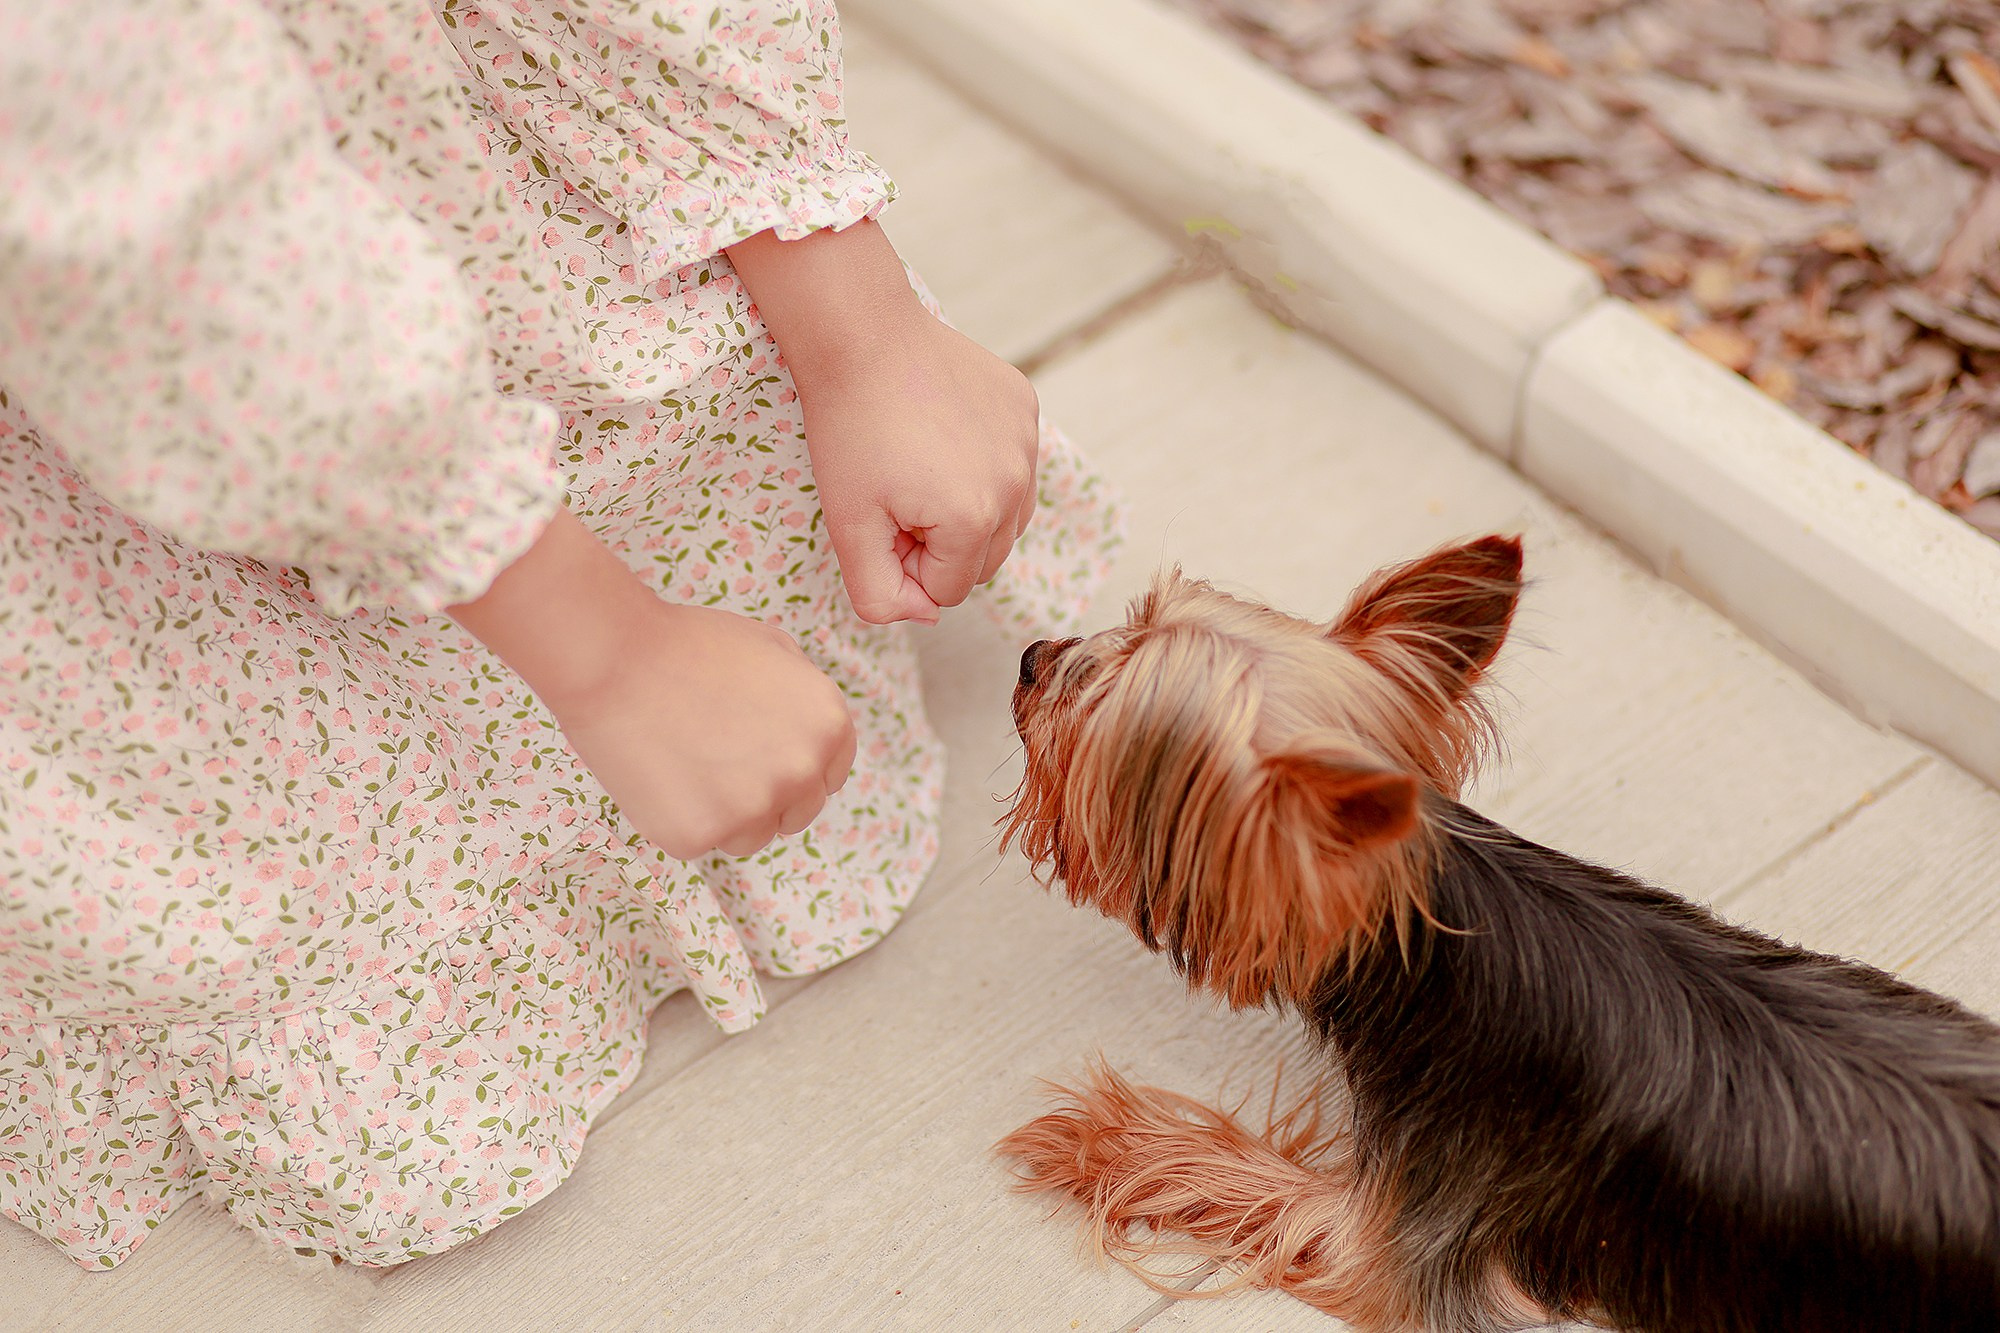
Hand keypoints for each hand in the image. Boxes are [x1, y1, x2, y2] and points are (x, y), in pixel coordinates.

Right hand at [553, 601, 856, 859]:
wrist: (616, 658)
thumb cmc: (688, 646)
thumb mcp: (772, 647)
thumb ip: (805, 694)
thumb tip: (811, 732)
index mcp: (828, 726)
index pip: (831, 777)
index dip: (796, 769)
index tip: (764, 758)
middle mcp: (802, 772)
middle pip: (796, 813)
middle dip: (764, 794)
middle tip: (717, 759)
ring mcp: (752, 809)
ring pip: (750, 836)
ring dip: (725, 813)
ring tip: (686, 763)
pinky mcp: (700, 834)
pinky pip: (700, 843)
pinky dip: (680, 818)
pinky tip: (660, 775)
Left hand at [800, 300, 1038, 624]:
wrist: (862, 335)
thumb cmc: (848, 430)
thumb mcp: (848, 527)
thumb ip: (880, 595)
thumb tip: (926, 616)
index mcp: (975, 520)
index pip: (949, 590)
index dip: (907, 565)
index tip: (879, 521)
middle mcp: (1016, 485)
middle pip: (983, 559)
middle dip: (939, 544)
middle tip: (895, 496)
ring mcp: (1027, 443)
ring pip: (1005, 517)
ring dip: (966, 509)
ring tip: (918, 467)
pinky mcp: (1026, 408)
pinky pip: (1013, 465)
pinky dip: (982, 464)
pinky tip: (940, 433)